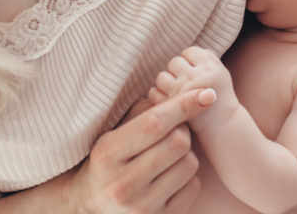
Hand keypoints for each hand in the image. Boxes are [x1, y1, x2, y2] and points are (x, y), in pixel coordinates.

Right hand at [65, 89, 214, 213]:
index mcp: (107, 154)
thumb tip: (188, 94)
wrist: (90, 206)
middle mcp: (122, 185)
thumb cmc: (110, 158)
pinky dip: (188, 176)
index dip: (183, 105)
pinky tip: (170, 175)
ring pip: (190, 164)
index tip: (206, 94)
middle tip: (173, 130)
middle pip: (178, 142)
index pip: (154, 124)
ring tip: (169, 154)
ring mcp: (141, 207)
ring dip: (186, 154)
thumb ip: (146, 110)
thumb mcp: (115, 131)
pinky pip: (193, 187)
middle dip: (182, 129)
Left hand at [153, 46, 239, 131]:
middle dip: (177, 71)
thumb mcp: (222, 73)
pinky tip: (168, 100)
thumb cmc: (220, 98)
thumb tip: (188, 52)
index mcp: (210, 68)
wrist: (222, 126)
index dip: (189, 60)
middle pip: (174, 62)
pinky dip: (158, 95)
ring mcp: (183, 92)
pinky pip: (154, 92)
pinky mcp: (171, 107)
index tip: (193, 70)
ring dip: (166, 82)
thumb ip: (207, 58)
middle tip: (184, 82)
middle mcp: (197, 78)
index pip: (190, 51)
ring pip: (162, 76)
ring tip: (175, 91)